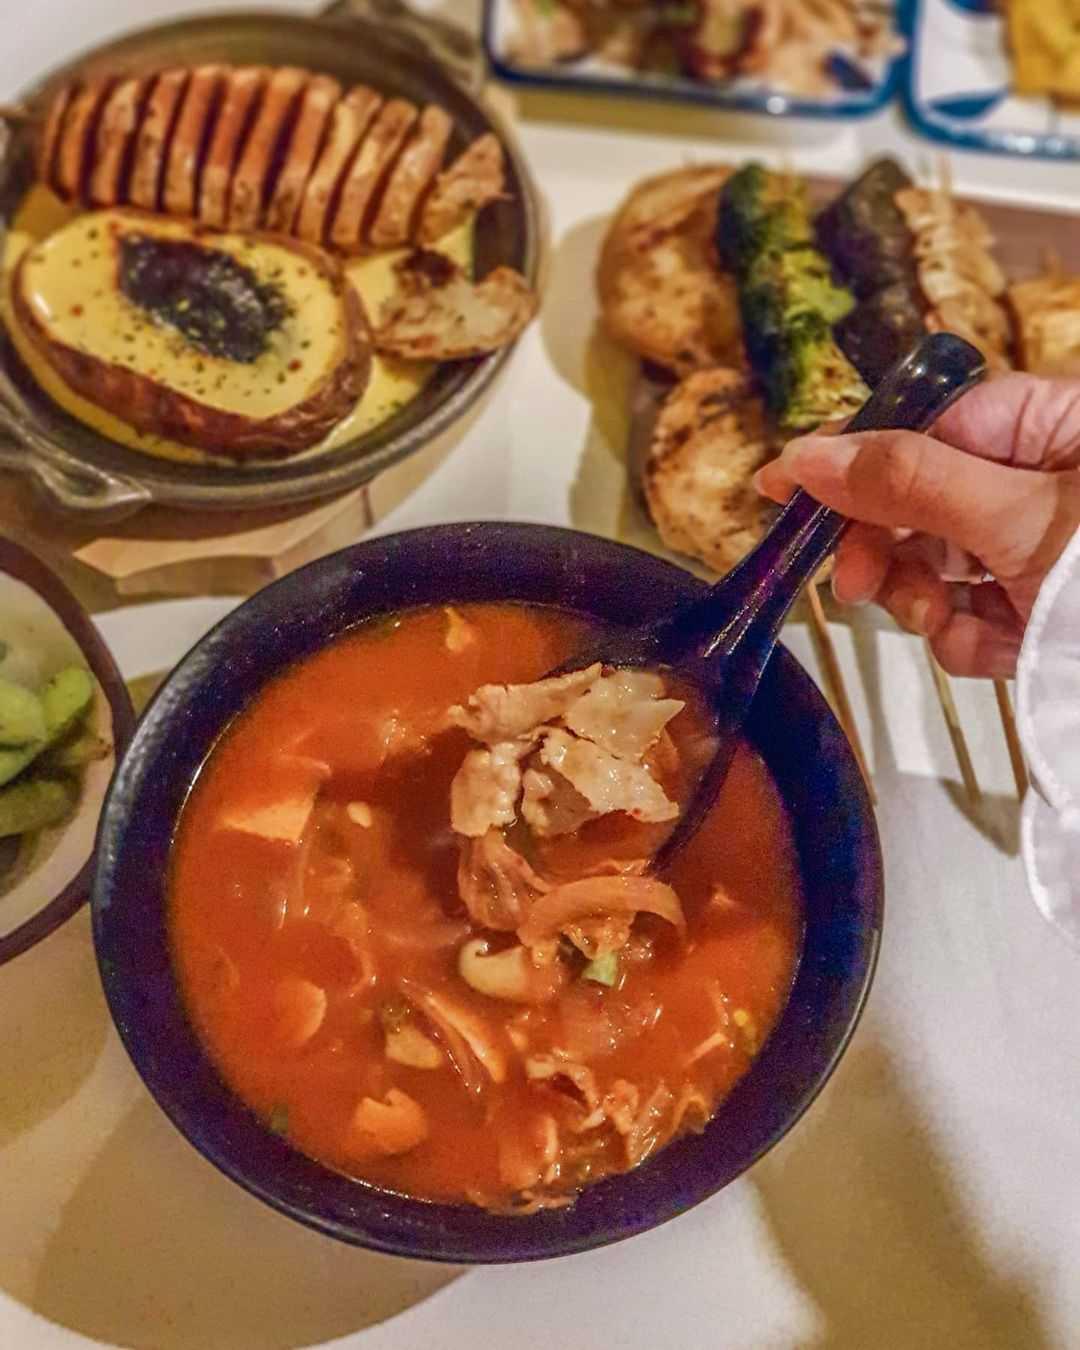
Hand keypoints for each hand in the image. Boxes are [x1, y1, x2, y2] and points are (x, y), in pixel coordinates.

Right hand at [756, 373, 1079, 676]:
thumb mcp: (1015, 516)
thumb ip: (908, 483)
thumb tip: (805, 454)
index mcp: (1046, 424)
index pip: (924, 425)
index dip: (850, 457)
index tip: (780, 486)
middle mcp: (1038, 478)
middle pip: (918, 502)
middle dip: (889, 552)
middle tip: (857, 585)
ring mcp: (1037, 548)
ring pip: (936, 566)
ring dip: (926, 602)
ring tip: (943, 621)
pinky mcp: (1036, 609)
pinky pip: (971, 616)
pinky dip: (972, 638)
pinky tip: (1002, 647)